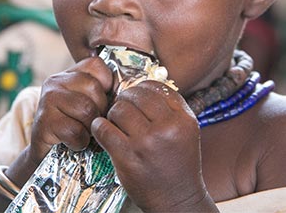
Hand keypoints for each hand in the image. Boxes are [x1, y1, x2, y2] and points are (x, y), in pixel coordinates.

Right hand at [28, 57, 113, 164]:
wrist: (46, 155)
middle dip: (100, 110)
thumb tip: (128, 93)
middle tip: (92, 122)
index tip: (102, 102)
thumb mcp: (89, 104)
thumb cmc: (74, 127)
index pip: (96, 65)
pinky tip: (74, 142)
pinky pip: (75, 131)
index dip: (106, 84)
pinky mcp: (44, 122)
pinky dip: (80, 142)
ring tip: (84, 132)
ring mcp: (47, 100)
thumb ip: (103, 92)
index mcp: (69, 74)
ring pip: (86, 109)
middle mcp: (56, 81)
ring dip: (91, 127)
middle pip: (94, 88)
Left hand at [92, 81, 214, 211]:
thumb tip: (144, 86)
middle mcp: (167, 128)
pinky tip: (103, 130)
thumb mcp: (186, 131)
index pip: (156, 87)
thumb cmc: (178, 165)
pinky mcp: (128, 157)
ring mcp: (146, 143)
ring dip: (112, 113)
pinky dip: (99, 127)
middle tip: (122, 109)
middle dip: (125, 99)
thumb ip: (171, 108)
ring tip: (115, 122)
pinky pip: (104, 129)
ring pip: (118, 109)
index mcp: (183, 119)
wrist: (177, 200)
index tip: (136, 96)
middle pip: (135, 95)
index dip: (141, 88)